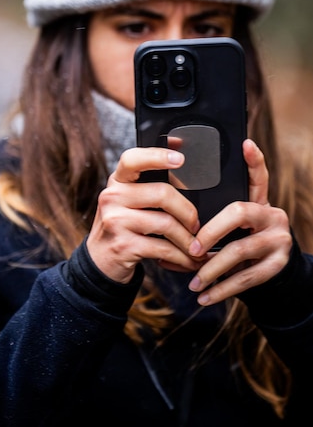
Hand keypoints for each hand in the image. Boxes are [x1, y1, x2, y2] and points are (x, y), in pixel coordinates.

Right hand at [86, 147, 205, 283]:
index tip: (180, 158)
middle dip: (188, 212)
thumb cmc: (124, 225)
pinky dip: (181, 257)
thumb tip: (180, 152)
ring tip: (196, 247)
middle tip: (196, 224)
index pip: (133, 160)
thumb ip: (151, 183)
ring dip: (187, 239)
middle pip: (162, 194)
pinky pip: (162, 248)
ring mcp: (115, 221)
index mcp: (118, 180)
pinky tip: (187, 260)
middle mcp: (112, 196)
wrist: (100, 260)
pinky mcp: (123, 246)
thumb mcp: (129, 200)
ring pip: (166, 223)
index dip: (157, 156)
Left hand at [186, 139, 292, 305]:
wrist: (269, 273)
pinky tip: (204, 296)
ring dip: (211, 269)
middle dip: (211, 231)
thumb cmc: (237, 242)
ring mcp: (278, 240)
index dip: (253, 160)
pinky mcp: (278, 265)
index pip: (257, 176)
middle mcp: (272, 215)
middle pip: (239, 212)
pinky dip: (222, 289)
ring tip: (192, 280)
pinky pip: (246, 278)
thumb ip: (209, 215)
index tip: (245, 143)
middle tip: (191, 248)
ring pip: (240, 250)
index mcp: (257, 201)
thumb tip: (161, 216)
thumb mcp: (230, 226)